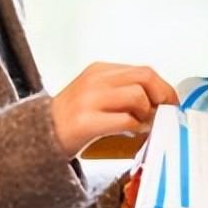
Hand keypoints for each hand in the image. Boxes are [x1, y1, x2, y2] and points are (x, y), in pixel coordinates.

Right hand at [50, 63, 178, 158]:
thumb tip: (159, 101)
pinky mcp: (85, 122)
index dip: (163, 87)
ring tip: (142, 125)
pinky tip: (131, 133)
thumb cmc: (72, 119)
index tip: (171, 102)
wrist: (36, 137)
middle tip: (166, 113)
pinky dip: (136, 128)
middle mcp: (95, 79)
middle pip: (145, 77)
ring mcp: (88, 99)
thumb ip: (123, 91)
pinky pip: (125, 120)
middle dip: (163, 96)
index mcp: (99, 70)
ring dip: (147, 114)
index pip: (143, 71)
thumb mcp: (96, 94)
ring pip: (138, 96)